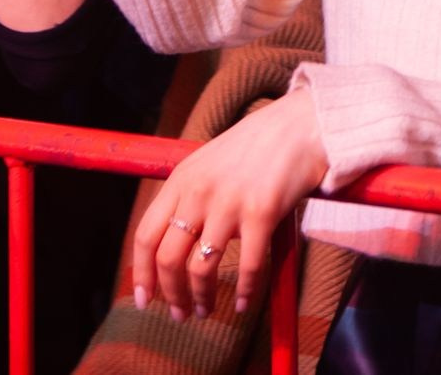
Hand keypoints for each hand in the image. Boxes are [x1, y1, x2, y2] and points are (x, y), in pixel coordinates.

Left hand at [133, 89, 324, 320]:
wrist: (299, 126)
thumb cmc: (255, 148)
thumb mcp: (207, 163)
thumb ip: (187, 197)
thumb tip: (172, 243)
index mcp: (180, 180)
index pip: (145, 236)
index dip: (142, 274)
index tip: (146, 299)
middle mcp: (199, 192)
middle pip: (169, 259)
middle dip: (172, 295)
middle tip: (180, 314)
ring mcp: (230, 203)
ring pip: (202, 268)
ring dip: (202, 299)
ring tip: (206, 310)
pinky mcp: (262, 213)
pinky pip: (249, 266)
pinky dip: (246, 292)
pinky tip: (246, 304)